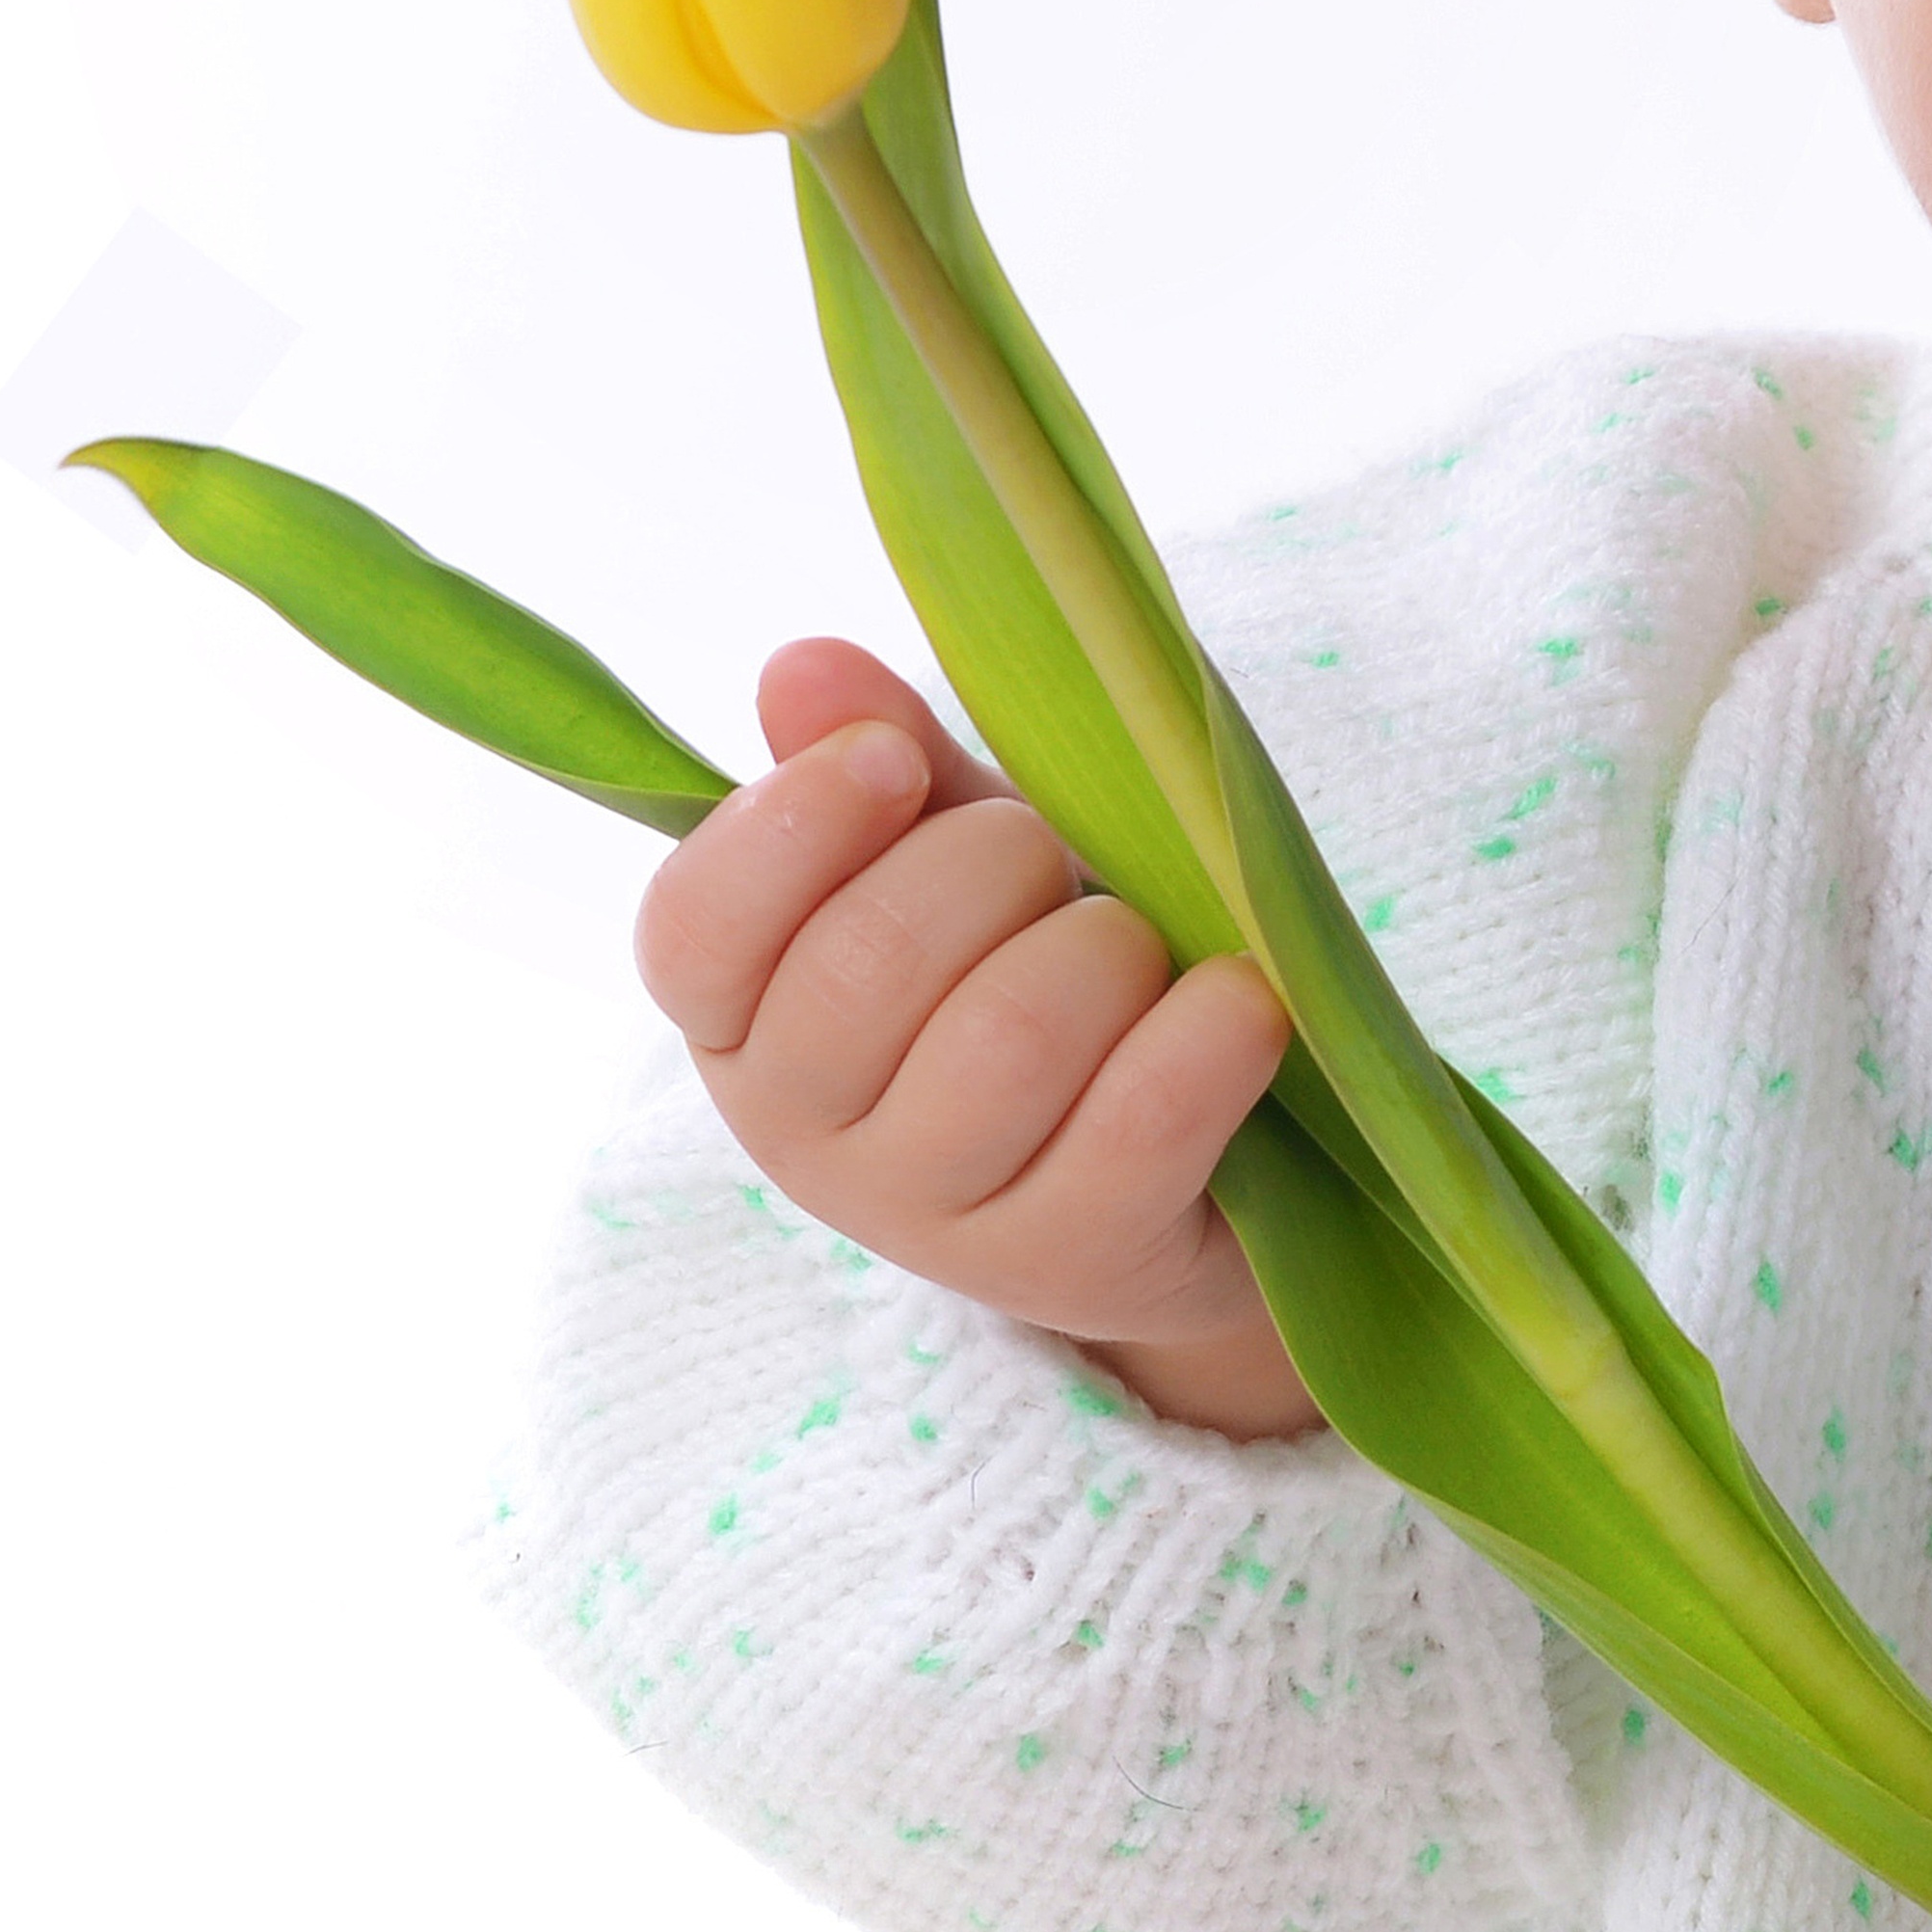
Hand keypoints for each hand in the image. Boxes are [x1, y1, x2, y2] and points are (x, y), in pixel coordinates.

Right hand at [632, 638, 1317, 1440]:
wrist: (1179, 1173)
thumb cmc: (1038, 972)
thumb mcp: (956, 855)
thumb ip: (884, 762)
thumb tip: (803, 668)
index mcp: (742, 1018)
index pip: (694, 925)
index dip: (794, 822)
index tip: (895, 759)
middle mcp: (803, 1135)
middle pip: (864, 967)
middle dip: (989, 865)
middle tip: (1049, 857)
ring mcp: (931, 1220)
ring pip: (1007, 1040)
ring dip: (1107, 948)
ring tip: (1138, 943)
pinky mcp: (1070, 1263)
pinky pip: (1137, 1127)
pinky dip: (1206, 1035)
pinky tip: (1237, 999)